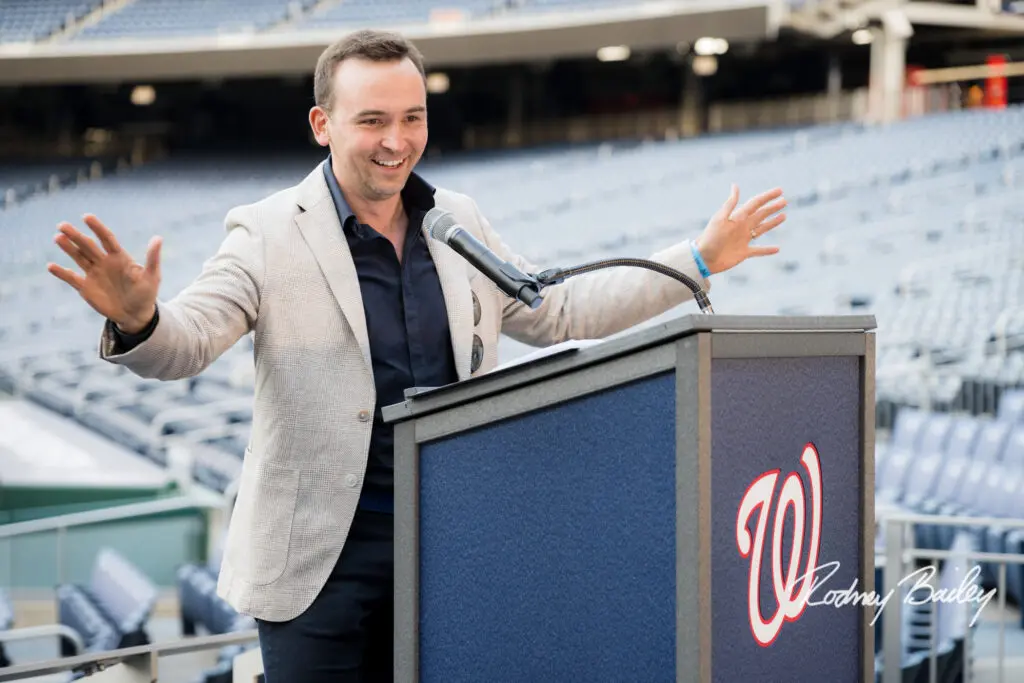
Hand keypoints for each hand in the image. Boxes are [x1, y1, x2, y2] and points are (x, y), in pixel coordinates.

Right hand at [47, 214, 162, 333]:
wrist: (136, 314)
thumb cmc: (146, 294)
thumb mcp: (152, 276)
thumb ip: (152, 258)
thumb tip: (158, 238)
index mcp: (119, 257)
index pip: (106, 238)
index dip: (97, 228)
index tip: (87, 217)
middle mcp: (104, 262)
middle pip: (88, 245)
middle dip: (76, 235)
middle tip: (62, 225)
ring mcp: (93, 274)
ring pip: (78, 257)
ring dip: (68, 248)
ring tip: (58, 237)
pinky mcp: (86, 287)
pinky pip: (71, 278)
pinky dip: (61, 272)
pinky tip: (51, 266)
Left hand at [694, 185, 785, 274]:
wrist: (703, 258)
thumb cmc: (710, 238)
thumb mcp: (720, 219)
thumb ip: (730, 204)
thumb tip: (735, 186)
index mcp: (738, 217)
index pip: (755, 204)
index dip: (767, 197)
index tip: (780, 191)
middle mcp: (742, 227)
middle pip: (761, 215)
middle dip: (772, 208)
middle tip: (784, 201)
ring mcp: (743, 240)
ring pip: (762, 229)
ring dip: (772, 223)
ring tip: (783, 216)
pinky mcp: (743, 253)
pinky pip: (758, 250)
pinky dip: (767, 250)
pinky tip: (777, 249)